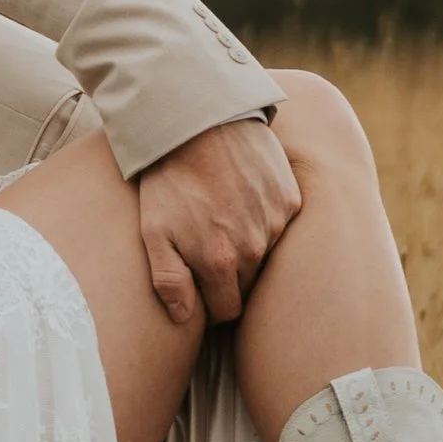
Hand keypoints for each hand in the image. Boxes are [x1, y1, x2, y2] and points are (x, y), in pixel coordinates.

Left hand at [136, 117, 300, 327]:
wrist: (199, 123)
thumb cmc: (169, 179)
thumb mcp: (153, 232)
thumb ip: (169, 281)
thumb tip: (184, 318)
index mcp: (220, 263)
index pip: (228, 310)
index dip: (211, 302)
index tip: (199, 283)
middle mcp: (255, 248)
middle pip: (248, 283)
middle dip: (229, 274)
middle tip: (208, 244)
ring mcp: (276, 222)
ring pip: (265, 254)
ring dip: (248, 244)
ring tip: (223, 216)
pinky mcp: (289, 198)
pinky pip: (280, 223)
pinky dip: (263, 217)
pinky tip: (242, 197)